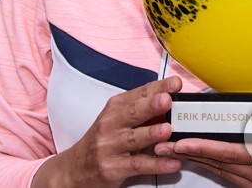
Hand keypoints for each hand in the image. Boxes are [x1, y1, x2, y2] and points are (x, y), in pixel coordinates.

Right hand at [32, 76, 182, 187]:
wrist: (76, 168)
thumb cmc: (103, 140)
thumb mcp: (117, 120)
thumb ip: (141, 111)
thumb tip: (171, 103)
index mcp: (115, 108)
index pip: (139, 94)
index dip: (158, 88)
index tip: (175, 83)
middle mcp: (110, 124)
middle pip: (133, 113)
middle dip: (150, 105)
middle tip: (166, 100)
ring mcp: (110, 146)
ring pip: (134, 139)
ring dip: (151, 134)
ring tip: (167, 130)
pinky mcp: (112, 168)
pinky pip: (137, 165)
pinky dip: (156, 165)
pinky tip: (171, 163)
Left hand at [155, 84, 251, 186]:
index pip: (234, 154)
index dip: (207, 148)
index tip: (183, 141)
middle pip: (219, 165)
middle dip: (190, 155)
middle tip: (161, 146)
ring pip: (222, 174)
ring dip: (197, 162)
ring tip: (172, 151)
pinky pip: (232, 181)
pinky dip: (214, 170)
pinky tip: (200, 161)